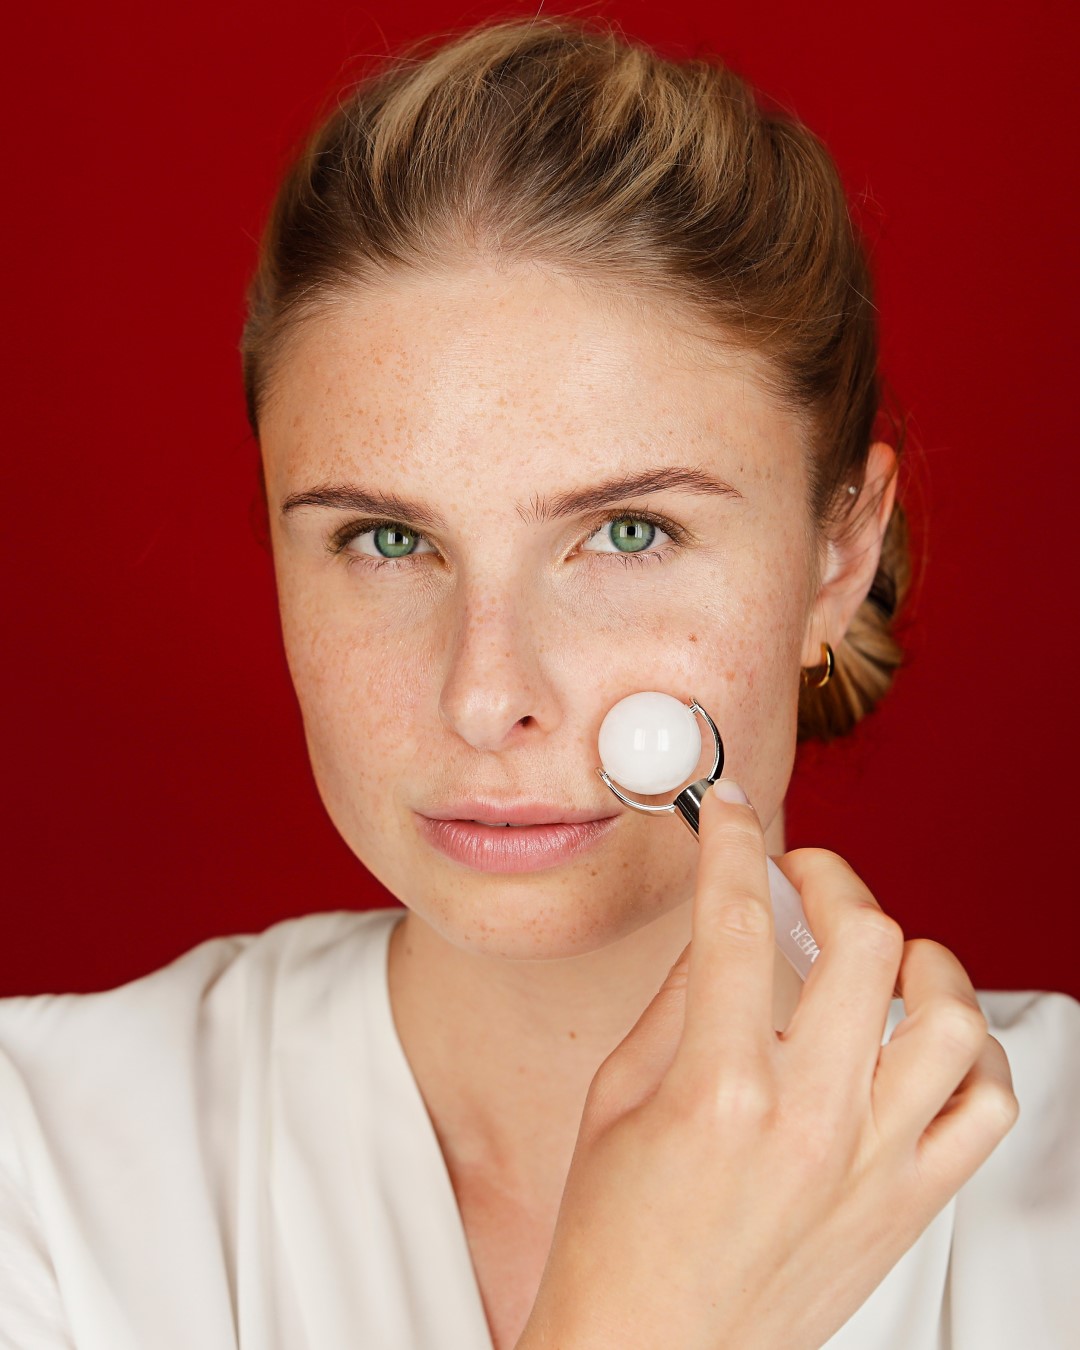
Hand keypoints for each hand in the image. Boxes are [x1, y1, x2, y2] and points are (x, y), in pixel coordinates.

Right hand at [517, 784, 1017, 1349]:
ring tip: (879, 952)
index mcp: (716, 1089)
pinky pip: (986, 1105)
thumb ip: (675, 1002)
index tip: (729, 817)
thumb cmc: (613, 1241)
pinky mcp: (907, 1204)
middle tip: (801, 876)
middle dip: (830, 877)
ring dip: (916, 957)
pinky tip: (921, 1036)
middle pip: (867, 942)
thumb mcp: (614, 1098)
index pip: (737, 919)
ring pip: (950, 1014)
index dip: (731, 843)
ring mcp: (871, 1165)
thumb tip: (720, 931)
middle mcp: (809, 1121)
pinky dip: (966, 1050)